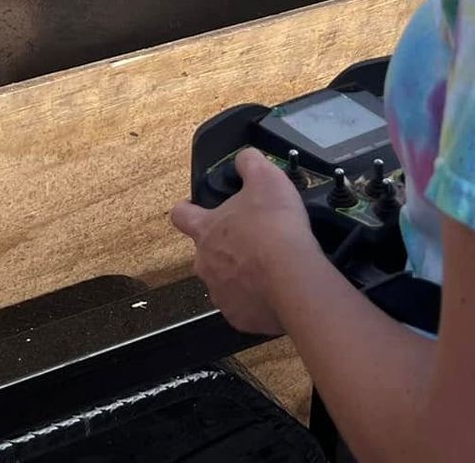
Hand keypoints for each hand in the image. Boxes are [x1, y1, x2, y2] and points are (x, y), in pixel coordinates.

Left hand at [169, 149, 322, 333]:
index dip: (187, 210)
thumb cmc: (275, 227)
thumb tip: (244, 157)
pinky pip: (245, 307)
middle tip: (253, 241)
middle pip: (207, 252)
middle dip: (226, 247)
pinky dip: (257, 300)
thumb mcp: (265, 177)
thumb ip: (250, 163)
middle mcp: (205, 264)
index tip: (196, 208)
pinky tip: (276, 291)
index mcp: (206, 230)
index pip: (181, 215)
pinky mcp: (239, 317)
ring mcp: (220, 293)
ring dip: (242, 275)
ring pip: (225, 281)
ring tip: (270, 268)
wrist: (293, 277)